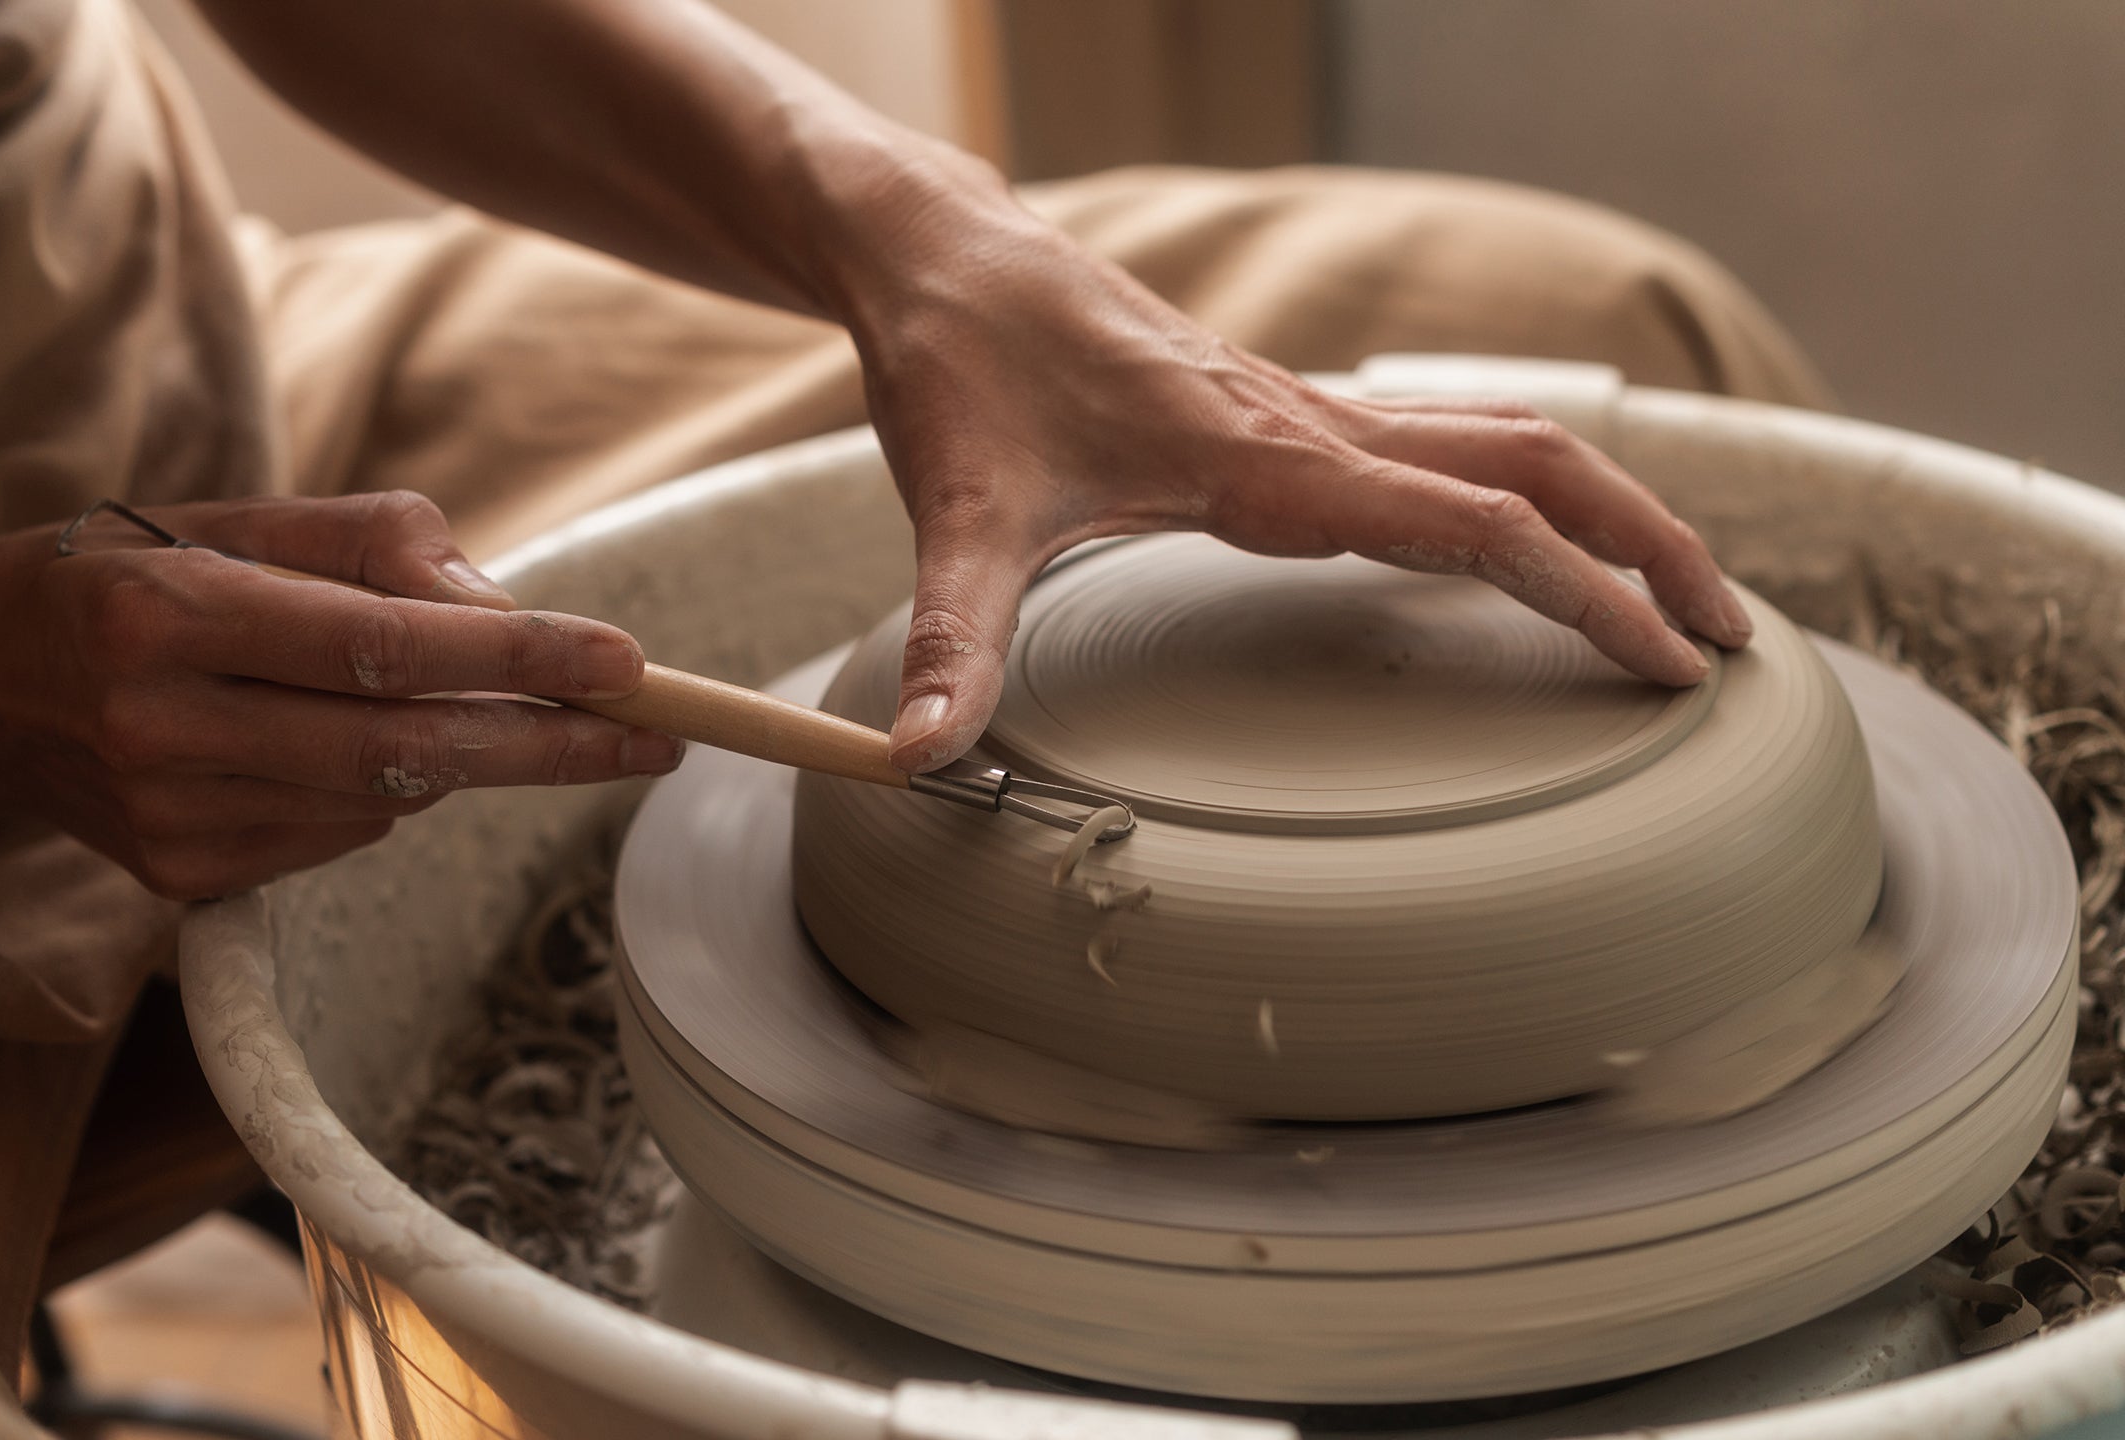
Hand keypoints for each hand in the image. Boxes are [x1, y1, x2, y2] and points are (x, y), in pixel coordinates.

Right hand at [0, 494, 679, 898]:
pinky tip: (344, 743)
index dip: (517, 657)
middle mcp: (161, 727)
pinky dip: (383, 791)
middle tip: (655, 735)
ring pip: (384, 800)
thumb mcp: (240, 516)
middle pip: (403, 750)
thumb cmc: (132, 574)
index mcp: (169, 613)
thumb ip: (377, 543)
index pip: (382, 645)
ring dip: (460, 755)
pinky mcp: (179, 880)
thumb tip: (502, 609)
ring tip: (476, 705)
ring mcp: (168, 819)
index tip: (622, 659)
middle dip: (547, 744)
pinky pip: (341, 838)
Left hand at [850, 213, 1752, 772]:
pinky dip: (1529, 489)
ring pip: (1508, 440)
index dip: (1587, 595)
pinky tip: (1534, 542)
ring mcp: (1309, 413)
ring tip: (1676, 598)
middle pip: (1540, 465)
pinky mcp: (1285, 414)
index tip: (1670, 666)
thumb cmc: (964, 375)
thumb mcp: (959, 511)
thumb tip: (924, 755)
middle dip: (1649, 549)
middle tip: (1726, 643)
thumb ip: (955, 634)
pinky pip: (1448, 443)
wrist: (951, 264)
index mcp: (1269, 458)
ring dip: (1606, 511)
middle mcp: (1313, 426)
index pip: (1480, 525)